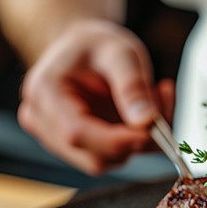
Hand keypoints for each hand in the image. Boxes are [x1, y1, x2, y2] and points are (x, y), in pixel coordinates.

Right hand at [18, 19, 174, 174]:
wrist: (83, 48)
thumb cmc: (96, 45)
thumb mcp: (120, 51)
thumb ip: (133, 85)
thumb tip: (147, 122)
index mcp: (45, 92)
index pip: (77, 134)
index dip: (120, 141)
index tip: (154, 130)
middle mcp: (44, 122)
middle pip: (94, 157)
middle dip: (135, 141)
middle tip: (162, 103)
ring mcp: (57, 140)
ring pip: (107, 162)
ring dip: (138, 141)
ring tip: (152, 100)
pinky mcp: (77, 150)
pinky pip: (112, 158)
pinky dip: (134, 143)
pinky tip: (141, 115)